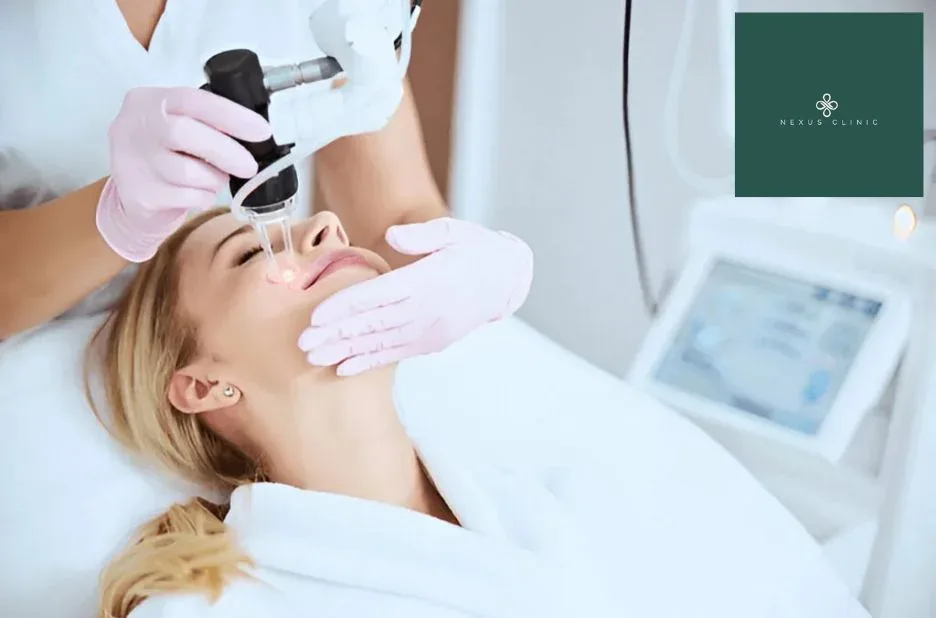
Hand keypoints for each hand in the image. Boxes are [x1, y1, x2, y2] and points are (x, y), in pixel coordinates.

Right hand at [96, 87, 271, 261]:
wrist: (129, 195)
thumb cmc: (165, 153)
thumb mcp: (177, 125)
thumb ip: (206, 124)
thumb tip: (253, 134)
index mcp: (149, 101)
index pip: (193, 100)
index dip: (231, 115)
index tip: (261, 131)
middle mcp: (134, 126)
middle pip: (184, 134)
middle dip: (226, 152)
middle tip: (249, 166)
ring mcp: (132, 161)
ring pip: (187, 172)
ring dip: (214, 179)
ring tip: (215, 179)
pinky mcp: (139, 194)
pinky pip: (185, 197)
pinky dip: (202, 197)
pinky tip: (198, 193)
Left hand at [297, 217, 533, 375]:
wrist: (507, 280)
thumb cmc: (475, 250)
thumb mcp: (454, 232)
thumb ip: (422, 235)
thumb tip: (392, 235)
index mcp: (427, 280)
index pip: (378, 295)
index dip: (345, 307)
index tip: (316, 315)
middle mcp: (426, 310)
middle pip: (372, 324)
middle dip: (335, 334)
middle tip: (302, 343)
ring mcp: (429, 330)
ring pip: (380, 343)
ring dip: (345, 351)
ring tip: (314, 359)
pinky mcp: (431, 343)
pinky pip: (395, 354)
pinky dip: (369, 362)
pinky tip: (344, 369)